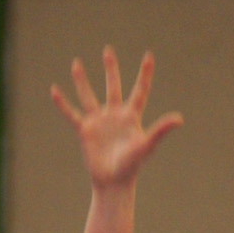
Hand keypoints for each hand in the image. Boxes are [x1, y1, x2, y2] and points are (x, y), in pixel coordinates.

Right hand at [52, 46, 182, 189]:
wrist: (113, 182)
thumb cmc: (132, 166)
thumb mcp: (147, 145)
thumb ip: (161, 130)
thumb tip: (179, 119)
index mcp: (131, 116)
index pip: (140, 90)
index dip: (145, 73)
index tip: (148, 55)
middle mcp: (114, 115)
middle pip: (113, 86)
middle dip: (111, 68)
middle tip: (108, 50)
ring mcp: (98, 122)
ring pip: (88, 95)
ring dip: (82, 80)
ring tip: (76, 63)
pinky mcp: (85, 131)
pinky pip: (71, 114)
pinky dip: (62, 103)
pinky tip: (54, 90)